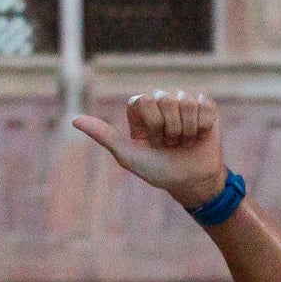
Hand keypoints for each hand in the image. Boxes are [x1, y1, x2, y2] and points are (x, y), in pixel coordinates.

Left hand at [67, 89, 226, 210]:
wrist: (190, 182)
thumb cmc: (157, 170)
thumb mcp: (128, 156)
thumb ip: (104, 136)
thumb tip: (74, 120)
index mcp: (140, 109)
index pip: (144, 100)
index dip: (152, 123)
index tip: (153, 141)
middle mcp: (161, 101)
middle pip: (165, 98)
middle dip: (169, 128)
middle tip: (169, 143)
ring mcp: (184, 102)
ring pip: (186, 102)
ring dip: (186, 129)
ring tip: (184, 141)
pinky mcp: (206, 107)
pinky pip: (204, 105)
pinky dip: (202, 126)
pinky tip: (199, 136)